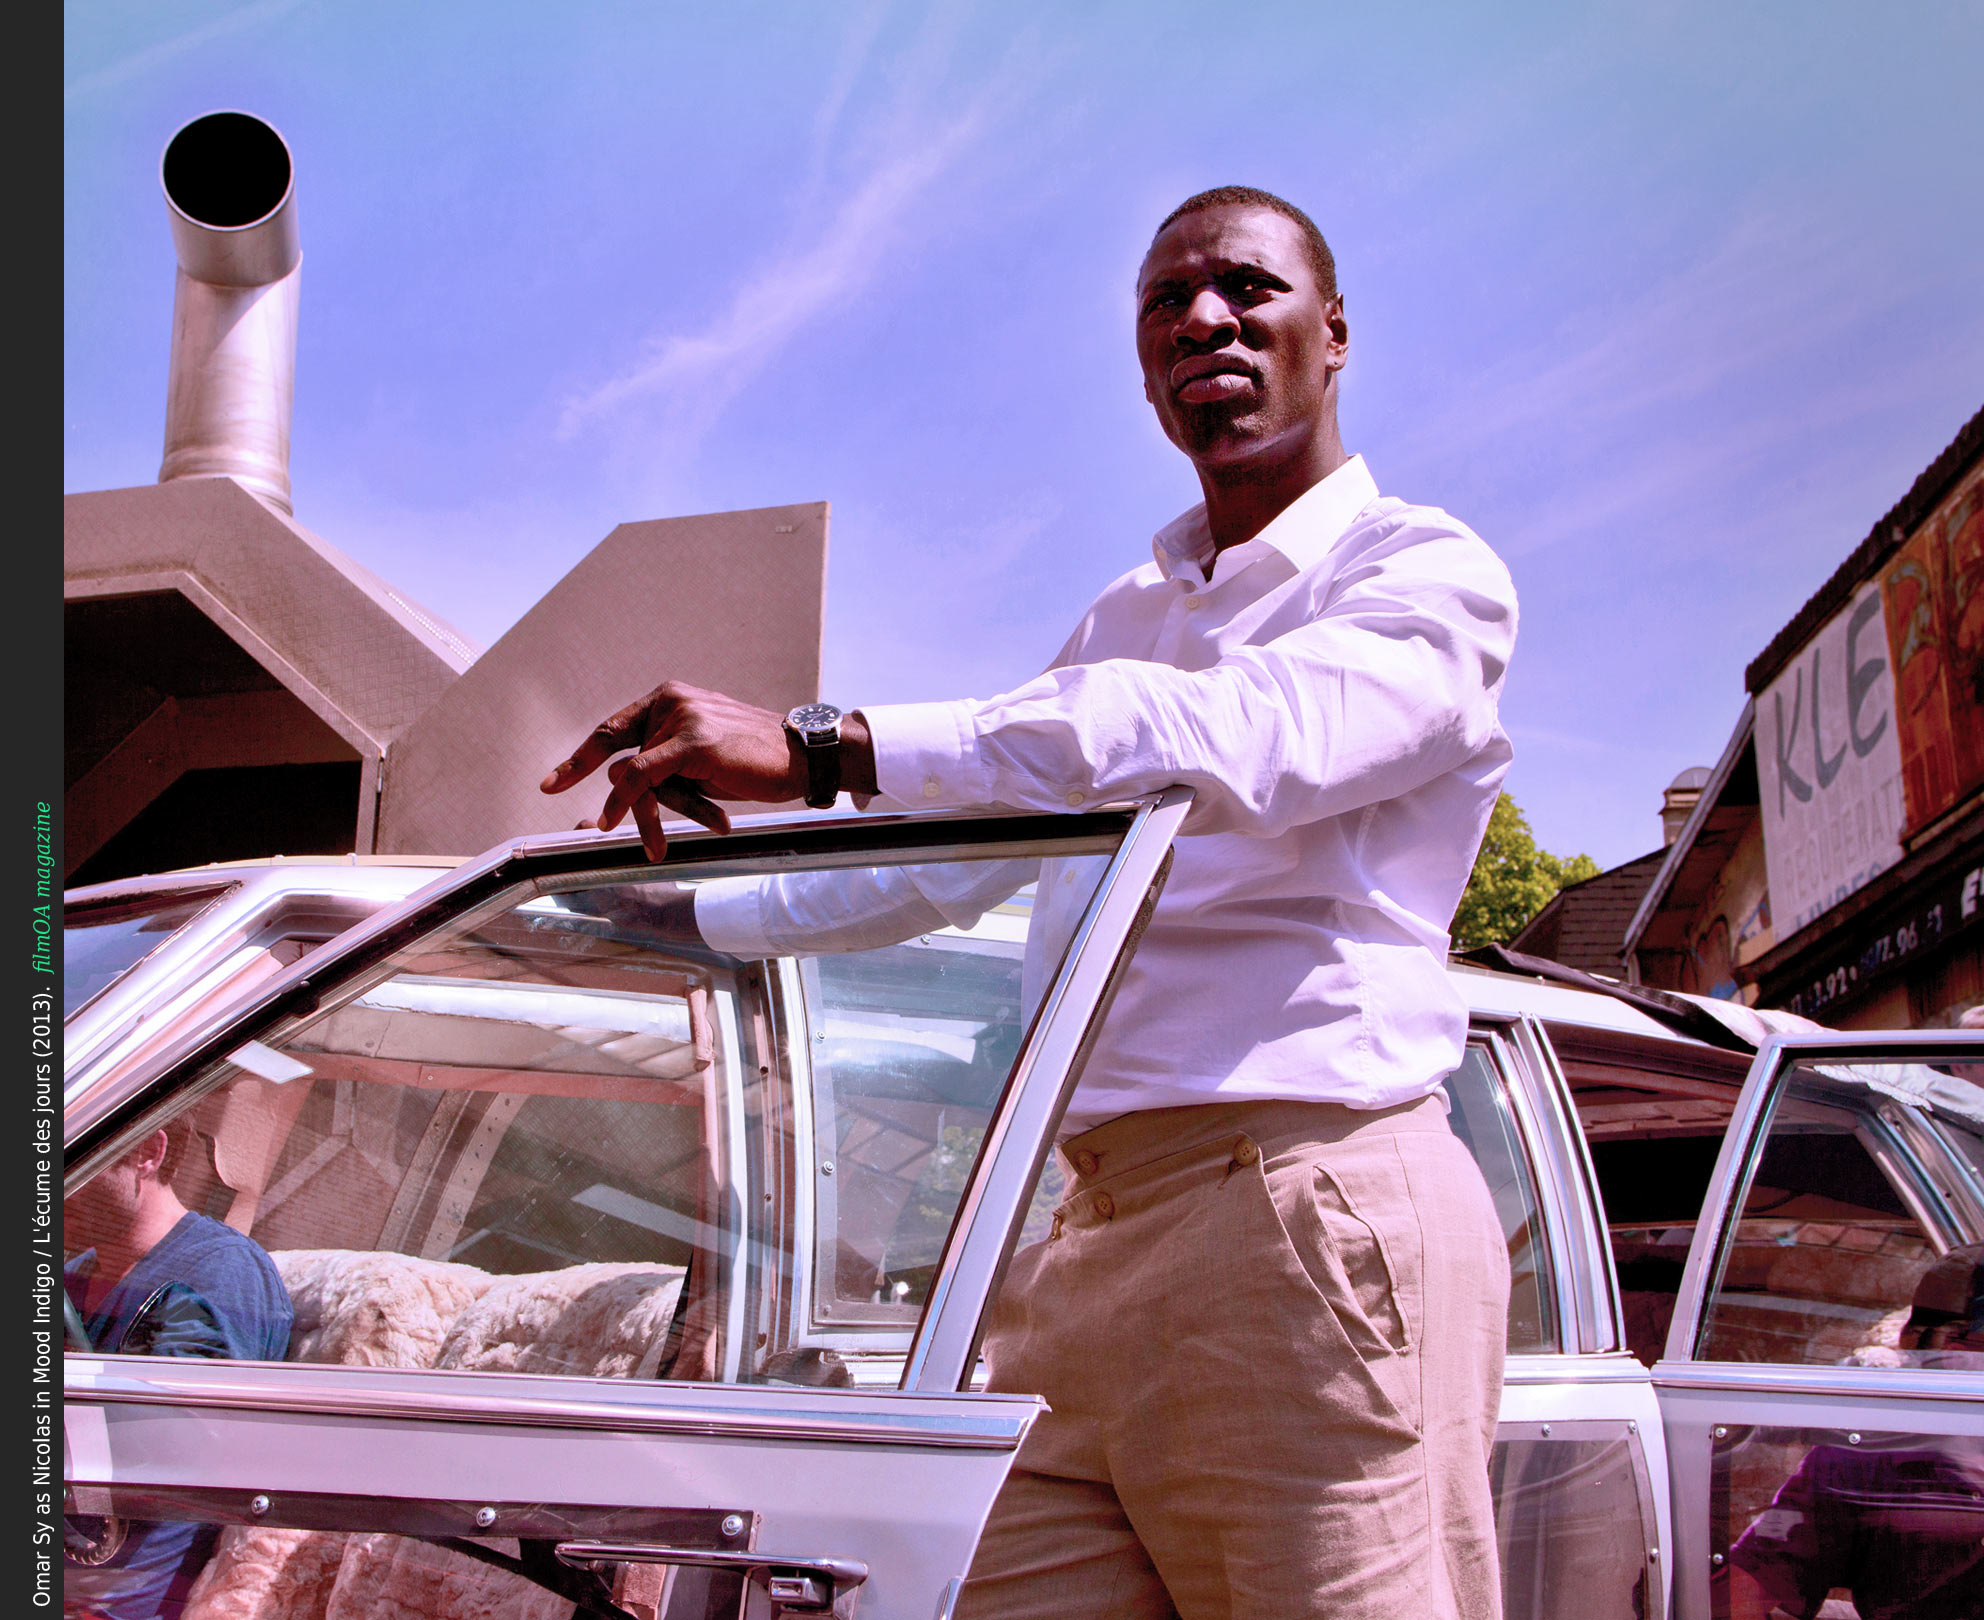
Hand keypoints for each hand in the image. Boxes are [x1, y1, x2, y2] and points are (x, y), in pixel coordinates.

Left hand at [541, 682, 874, 859]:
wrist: (803, 756)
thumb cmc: (755, 761)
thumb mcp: (701, 759)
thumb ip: (663, 763)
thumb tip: (622, 786)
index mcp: (670, 698)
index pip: (616, 729)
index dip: (582, 757)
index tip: (553, 783)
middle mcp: (671, 700)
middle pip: (625, 756)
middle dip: (620, 801)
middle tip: (593, 827)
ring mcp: (681, 717)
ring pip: (636, 773)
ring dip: (644, 814)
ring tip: (655, 845)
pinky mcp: (693, 741)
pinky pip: (643, 774)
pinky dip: (628, 800)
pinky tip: (616, 821)